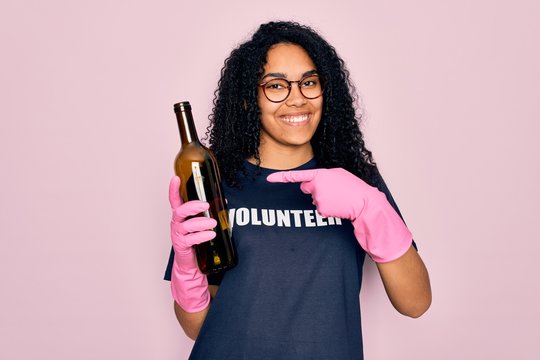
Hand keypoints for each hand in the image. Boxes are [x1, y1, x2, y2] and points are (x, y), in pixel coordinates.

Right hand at [169, 176, 215, 311]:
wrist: (192, 263)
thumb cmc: (197, 239)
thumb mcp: (202, 223)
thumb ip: (211, 212)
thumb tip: (225, 200)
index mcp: (181, 215)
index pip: (174, 199)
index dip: (173, 189)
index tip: (175, 178)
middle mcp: (177, 223)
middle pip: (179, 211)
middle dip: (192, 206)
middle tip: (206, 205)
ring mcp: (178, 235)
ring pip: (186, 226)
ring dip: (200, 223)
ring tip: (213, 223)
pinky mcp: (181, 246)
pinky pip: (190, 239)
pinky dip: (201, 236)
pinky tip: (211, 235)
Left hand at [267, 168, 411, 262]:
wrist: (366, 203)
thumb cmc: (354, 189)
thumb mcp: (339, 176)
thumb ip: (322, 177)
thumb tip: (308, 184)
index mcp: (322, 173)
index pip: (297, 176)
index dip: (281, 178)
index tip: (268, 179)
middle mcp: (318, 184)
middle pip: (306, 189)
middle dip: (315, 190)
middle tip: (333, 192)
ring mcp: (319, 197)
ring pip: (314, 200)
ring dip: (325, 200)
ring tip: (339, 199)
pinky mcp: (322, 209)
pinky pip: (320, 210)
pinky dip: (328, 209)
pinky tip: (339, 206)